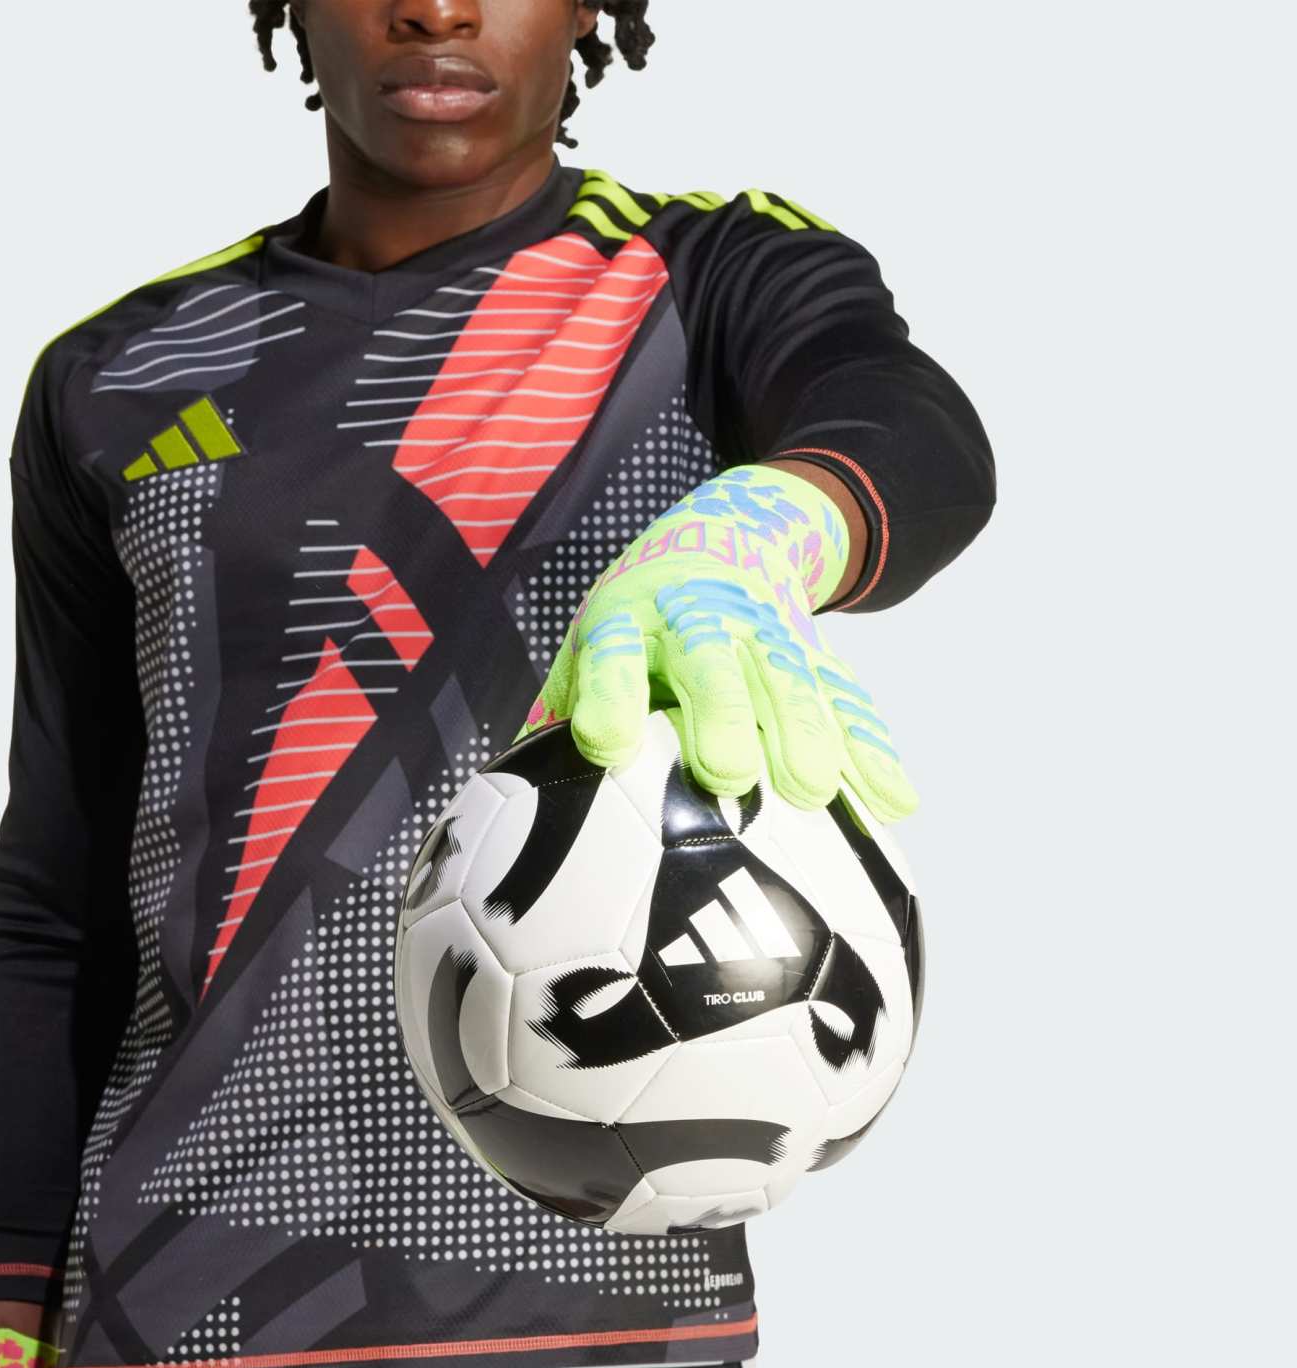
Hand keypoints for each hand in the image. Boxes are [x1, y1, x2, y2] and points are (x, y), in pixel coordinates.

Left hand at [517, 463, 916, 819]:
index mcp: (631, 620)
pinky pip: (849, 700)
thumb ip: (566, 711)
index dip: (610, 696)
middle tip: (726, 774)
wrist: (734, 531)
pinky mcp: (818, 653)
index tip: (604, 746)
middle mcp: (700, 621)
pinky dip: (874, 749)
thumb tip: (504, 799)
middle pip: (712, 664)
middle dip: (722, 713)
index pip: (614, 654)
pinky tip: (895, 803)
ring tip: (816, 793)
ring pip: (790, 680)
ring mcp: (767, 633)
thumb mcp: (595, 643)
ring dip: (807, 733)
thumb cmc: (642, 619)